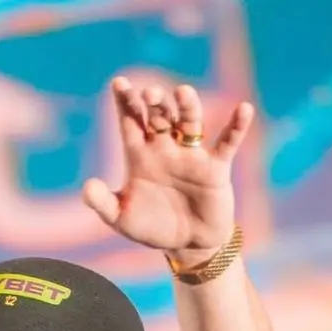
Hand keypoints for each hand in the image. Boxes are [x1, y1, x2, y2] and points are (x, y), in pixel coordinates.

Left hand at [83, 79, 252, 258]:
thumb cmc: (153, 228)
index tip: (119, 83)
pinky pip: (227, 142)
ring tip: (182, 92)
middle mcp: (165, 148)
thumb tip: (87, 187)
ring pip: (189, 123)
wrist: (188, 245)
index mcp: (141, 156)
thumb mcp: (122, 219)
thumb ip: (103, 203)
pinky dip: (236, 127)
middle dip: (154, 104)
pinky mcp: (215, 167)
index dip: (125, 103)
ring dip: (187, 107)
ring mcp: (191, 155)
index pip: (131, 122)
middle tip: (148, 93)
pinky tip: (244, 109)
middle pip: (158, 117)